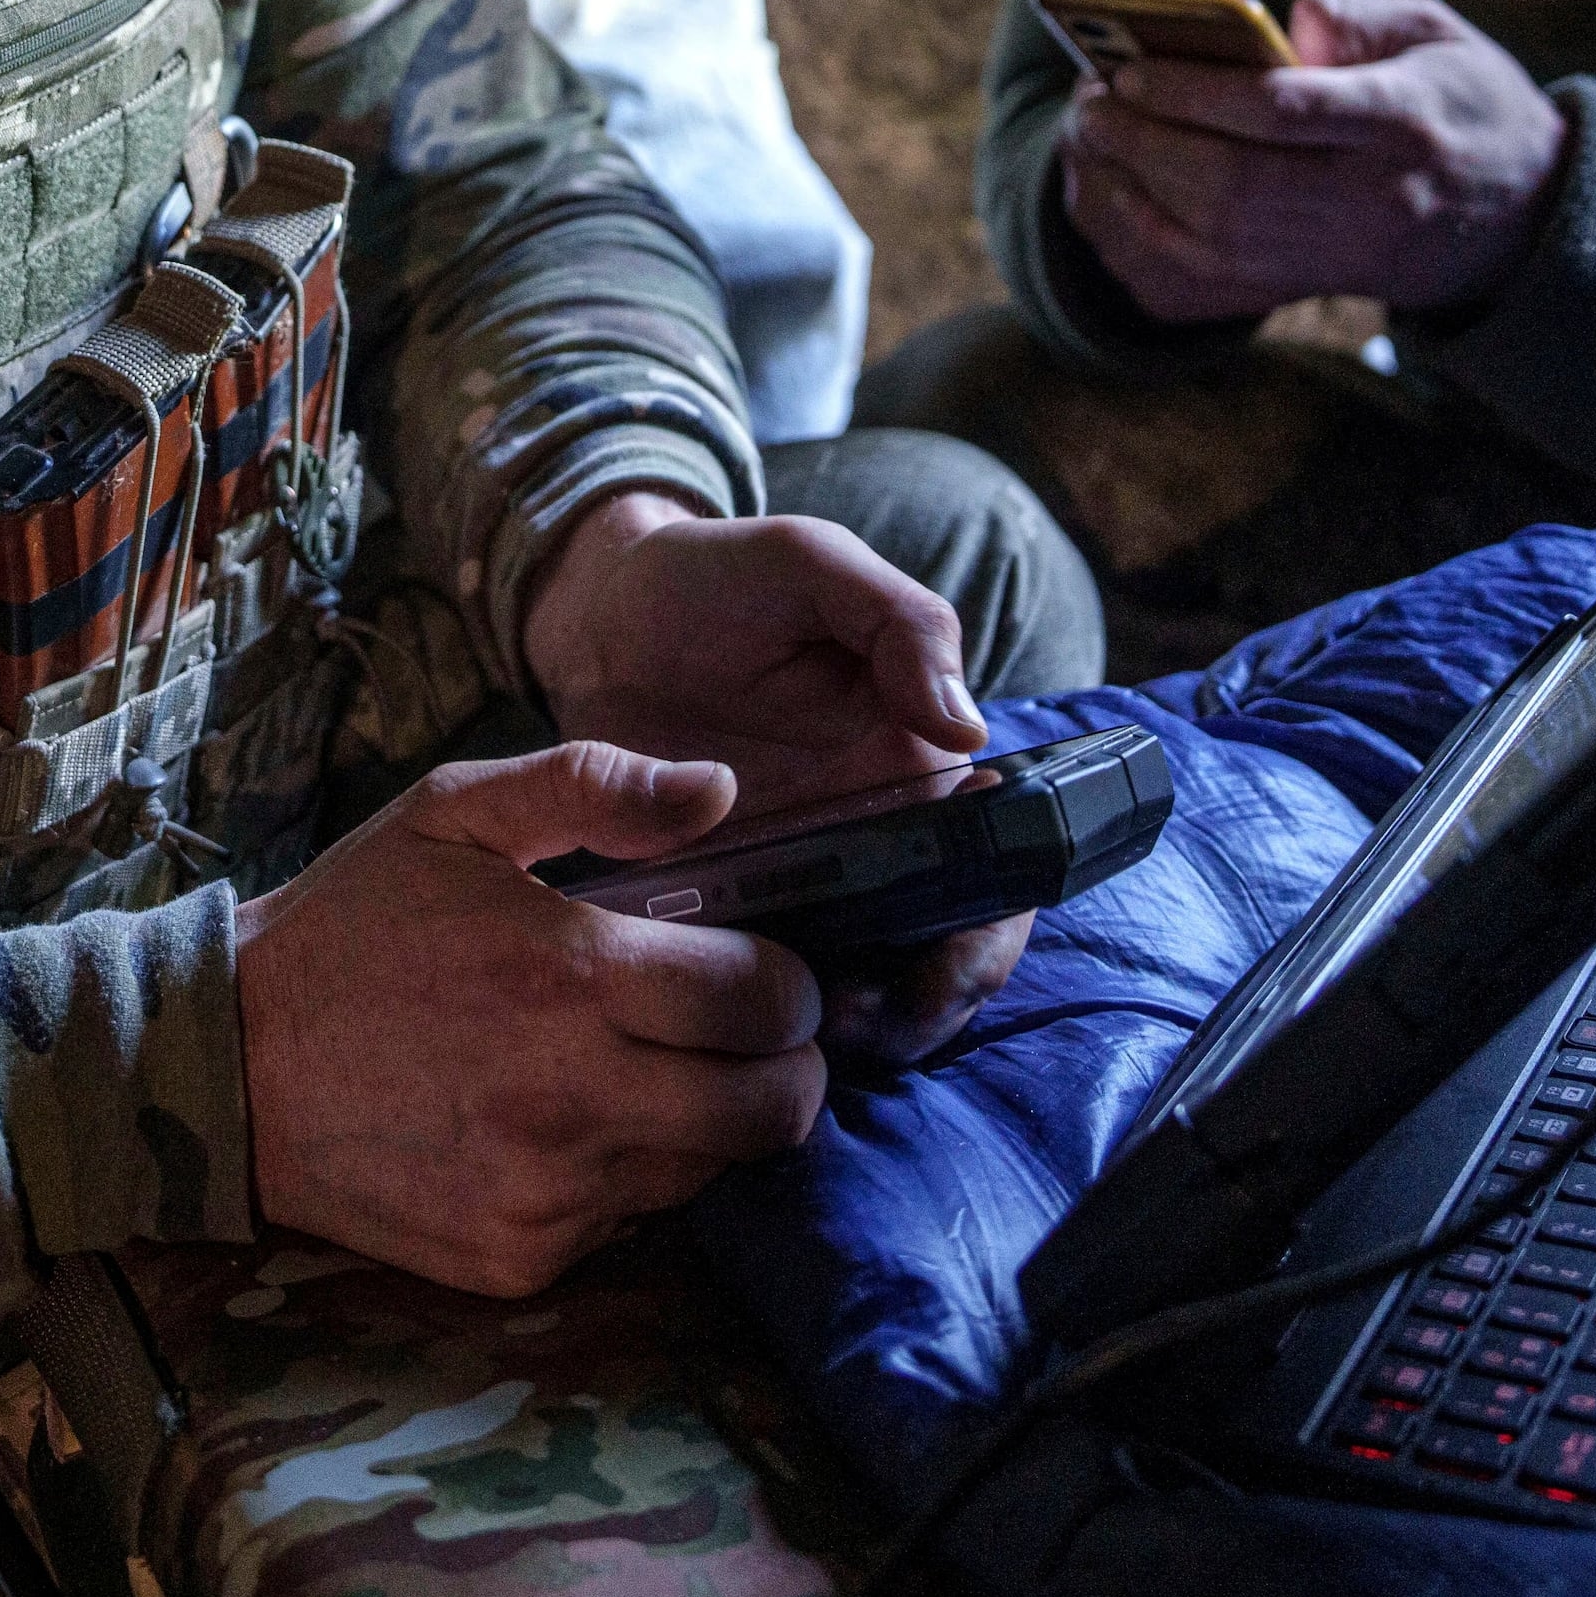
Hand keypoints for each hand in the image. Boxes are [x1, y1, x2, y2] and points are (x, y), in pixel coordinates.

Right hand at [231, 744, 826, 1295]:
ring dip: (703, 1121)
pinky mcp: (519, 1259)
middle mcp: (574, 1098)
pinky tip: (562, 1123)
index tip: (762, 970)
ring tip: (639, 1070)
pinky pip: (629, 1222)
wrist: (225, 1067)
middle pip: (771, 1109)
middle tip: (739, 1035)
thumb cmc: (352, 926)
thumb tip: (725, 789)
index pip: (767, 1000)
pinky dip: (622, 1174)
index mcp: (572, 976)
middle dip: (782, 1066)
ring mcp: (548, 1192)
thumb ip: (595, 786)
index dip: (788, 982)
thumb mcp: (454, 812)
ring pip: (708, 1170)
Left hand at [521, 492, 1031, 1064]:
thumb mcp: (815, 565)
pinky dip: (758, 1010)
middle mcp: (876, 834)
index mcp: (921, 763)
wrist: (596, 610)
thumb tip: (967, 733)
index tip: (945, 968)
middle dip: (924, 1009)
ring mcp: (801, 875)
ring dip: (850, 1026)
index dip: (987, 937)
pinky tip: (732, 1022)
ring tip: (797, 1031)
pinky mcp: (726, 900)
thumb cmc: (720, 577)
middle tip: (860, 1023)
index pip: (999, 872)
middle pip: (937, 952)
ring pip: (858, 982)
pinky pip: (758, 975)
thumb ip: (903, 627)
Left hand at [1058, 0, 1564, 325]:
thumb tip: (1281, 23)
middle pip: (1236, 182)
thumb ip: (1359, 16)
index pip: (1285, 112)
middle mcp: (1370, 196)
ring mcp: (1342, 252)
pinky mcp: (1316, 284)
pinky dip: (1153, 239)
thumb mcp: (1440, 32)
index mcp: (1403, 121)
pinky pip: (1217, 279)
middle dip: (1148, 141)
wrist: (1521, 217)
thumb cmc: (1467, 102)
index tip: (1132, 66)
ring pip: (1219, 239)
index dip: (1197, 92)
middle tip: (1094, 99)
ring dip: (1137, 189)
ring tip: (1094, 136)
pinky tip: (1116, 193)